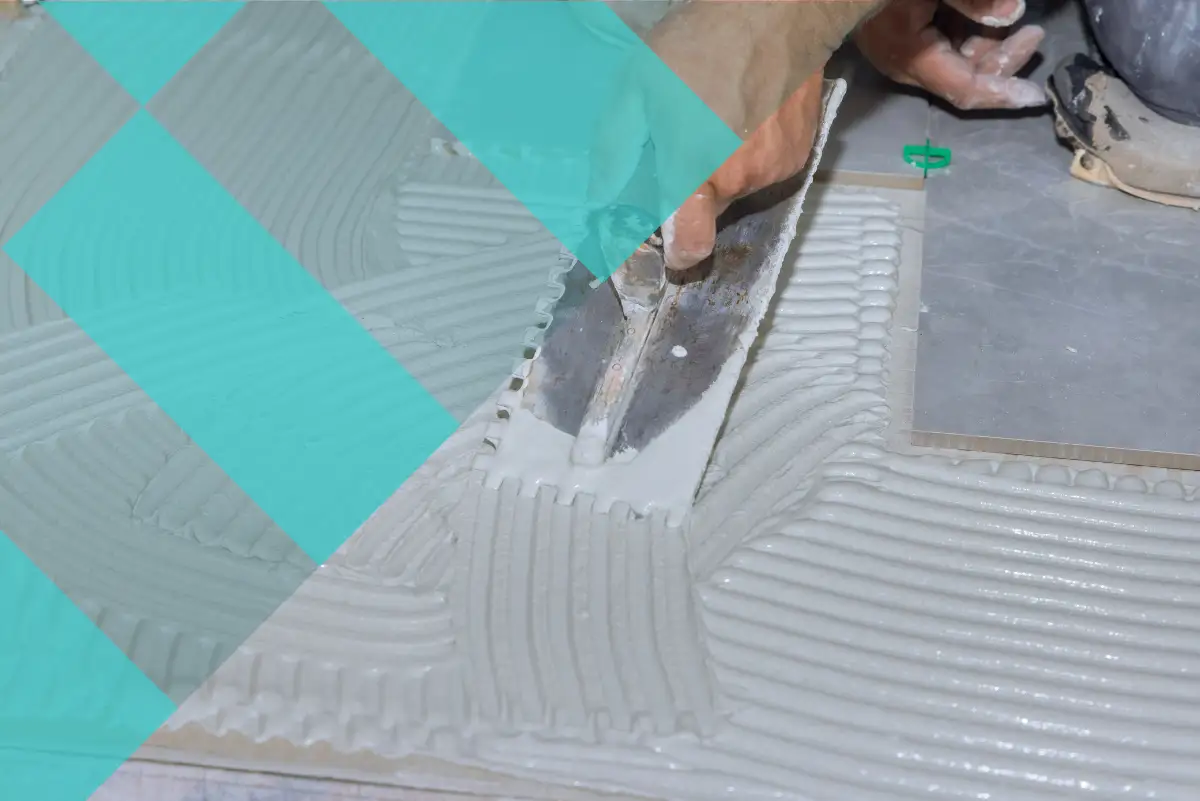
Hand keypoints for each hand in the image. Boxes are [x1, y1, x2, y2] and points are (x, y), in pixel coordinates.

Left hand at [588, 2, 874, 271]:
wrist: (775, 12)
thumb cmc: (699, 45)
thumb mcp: (635, 89)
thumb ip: (616, 150)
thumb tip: (602, 196)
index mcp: (695, 171)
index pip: (691, 245)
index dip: (675, 256)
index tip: (666, 251)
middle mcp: (739, 180)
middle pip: (708, 213)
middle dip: (691, 193)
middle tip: (683, 148)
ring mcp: (774, 170)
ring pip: (736, 191)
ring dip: (721, 172)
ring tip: (717, 123)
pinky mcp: (799, 156)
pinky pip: (764, 172)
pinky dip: (750, 156)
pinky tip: (746, 117)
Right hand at [855, 0, 1047, 109]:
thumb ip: (973, 1)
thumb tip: (1013, 14)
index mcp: (912, 56)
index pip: (964, 88)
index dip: (1001, 93)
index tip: (1035, 96)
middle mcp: (906, 65)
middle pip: (965, 77)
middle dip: (1002, 59)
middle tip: (1034, 34)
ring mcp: (901, 54)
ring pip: (956, 61)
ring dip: (988, 43)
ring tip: (1011, 15)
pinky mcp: (900, 41)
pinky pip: (942, 47)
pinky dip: (967, 33)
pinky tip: (982, 13)